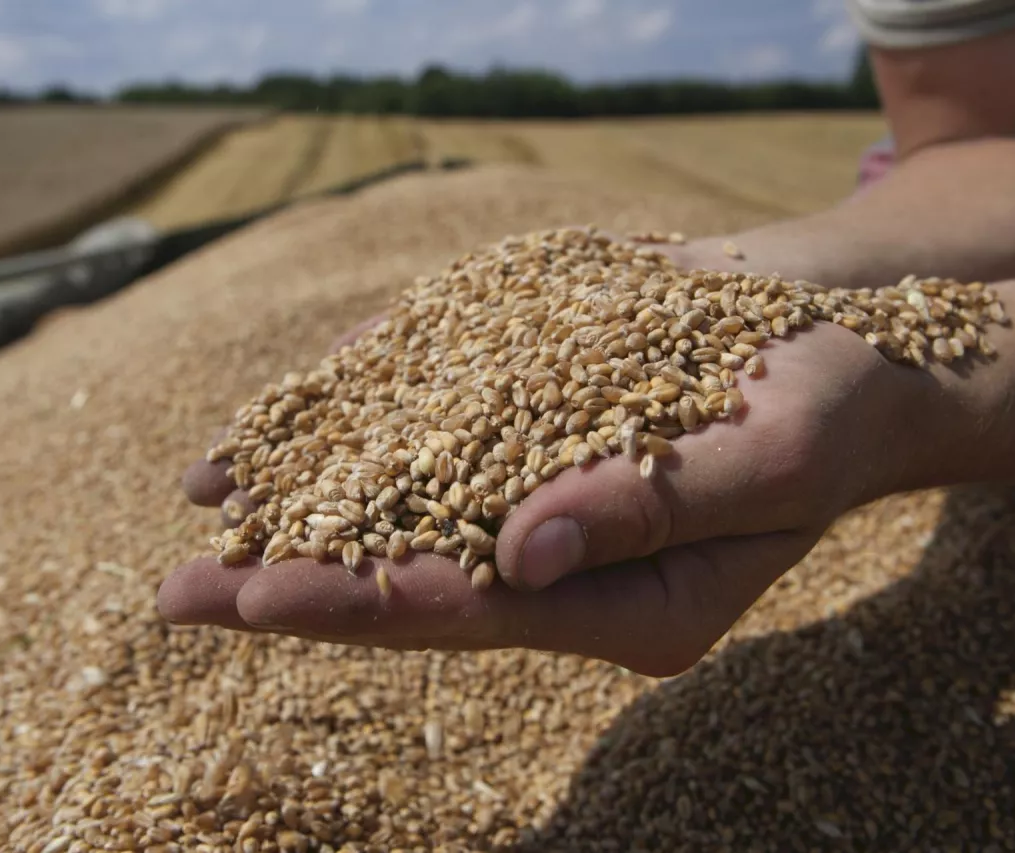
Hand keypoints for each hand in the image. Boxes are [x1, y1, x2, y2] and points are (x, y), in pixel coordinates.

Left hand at [162, 313, 924, 675]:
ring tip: (197, 505)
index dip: (363, 603)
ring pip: (402, 504)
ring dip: (304, 503)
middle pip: (411, 576)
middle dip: (296, 579)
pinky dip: (354, 422)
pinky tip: (280, 422)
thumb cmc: (830, 407)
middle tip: (176, 595)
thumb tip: (523, 552)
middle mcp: (567, 562)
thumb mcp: (768, 458)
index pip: (474, 615)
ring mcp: (540, 492)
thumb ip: (652, 510)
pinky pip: (427, 427)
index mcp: (628, 606)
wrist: (838, 339)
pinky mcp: (526, 422)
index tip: (256, 596)